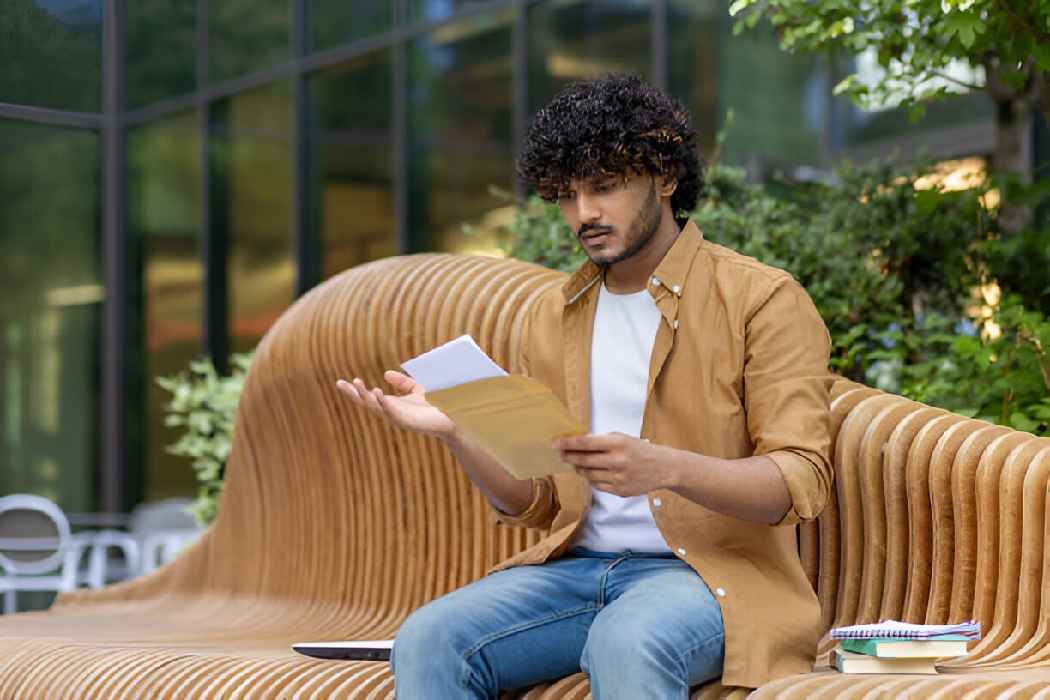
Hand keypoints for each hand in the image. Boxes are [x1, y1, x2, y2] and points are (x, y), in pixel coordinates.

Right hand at [336, 371, 454, 437]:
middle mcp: (392, 412)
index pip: (369, 398)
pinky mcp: (408, 421)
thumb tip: (385, 374)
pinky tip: (376, 393)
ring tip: (356, 384)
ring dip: (365, 396)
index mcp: (392, 405)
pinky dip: (383, 403)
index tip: (341, 382)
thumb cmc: (436, 403)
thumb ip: (402, 382)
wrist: (453, 416)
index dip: (355, 391)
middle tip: (341, 383)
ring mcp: (399, 418)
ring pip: (377, 407)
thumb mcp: (416, 388)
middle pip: (368, 403)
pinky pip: (392, 412)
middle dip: (354, 394)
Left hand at [552, 433, 677, 496]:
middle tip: (559, 454)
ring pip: (588, 475)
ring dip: (579, 468)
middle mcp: (617, 461)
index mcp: (617, 444)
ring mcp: (618, 478)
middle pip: (583, 461)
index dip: (568, 443)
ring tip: (577, 463)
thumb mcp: (622, 438)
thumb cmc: (640, 450)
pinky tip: (592, 472)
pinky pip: (597, 485)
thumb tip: (576, 443)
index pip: (586, 443)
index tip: (555, 443)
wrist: (663, 468)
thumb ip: (601, 441)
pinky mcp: (619, 491)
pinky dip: (591, 478)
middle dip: (568, 457)